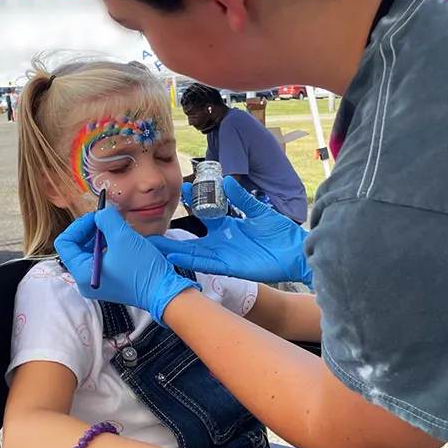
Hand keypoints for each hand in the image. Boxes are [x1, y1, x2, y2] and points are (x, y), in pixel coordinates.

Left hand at [54, 208, 200, 324]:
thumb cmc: (143, 268)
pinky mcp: (109, 281)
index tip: (96, 218)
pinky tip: (120, 240)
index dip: (78, 225)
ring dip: (98, 237)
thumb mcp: (122, 237)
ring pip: (88, 252)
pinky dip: (106, 246)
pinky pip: (100, 259)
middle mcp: (86, 280)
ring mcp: (98, 282)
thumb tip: (101, 213)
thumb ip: (106, 219)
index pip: (65, 243)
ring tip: (114, 229)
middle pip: (75, 247)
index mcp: (83, 273)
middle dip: (89, 230)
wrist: (164, 292)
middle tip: (105, 220)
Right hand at [150, 178, 311, 285]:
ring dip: (175, 251)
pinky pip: (206, 263)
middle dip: (172, 238)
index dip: (194, 201)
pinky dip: (190, 260)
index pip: (205, 214)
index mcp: (229, 226)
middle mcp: (223, 242)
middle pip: (192, 240)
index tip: (184, 186)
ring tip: (155, 247)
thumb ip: (241, 198)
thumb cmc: (280, 233)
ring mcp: (225, 255)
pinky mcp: (230, 266)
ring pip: (194, 253)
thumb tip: (227, 181)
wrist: (296, 251)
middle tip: (151, 234)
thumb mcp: (258, 210)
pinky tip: (175, 257)